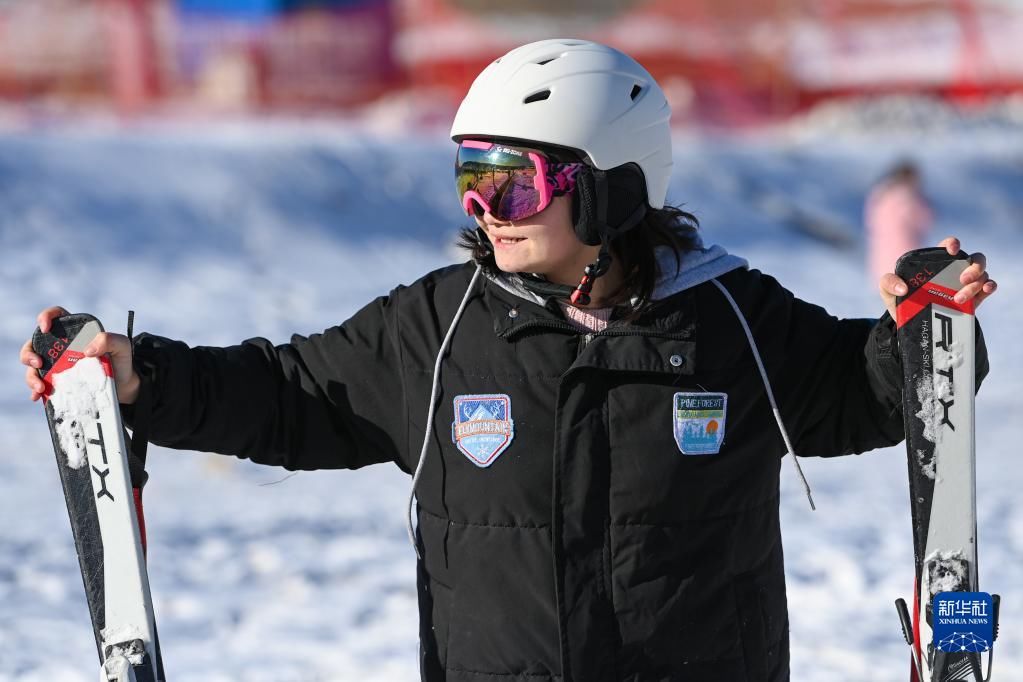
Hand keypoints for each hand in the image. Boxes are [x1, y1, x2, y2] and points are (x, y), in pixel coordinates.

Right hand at [21, 306, 140, 403]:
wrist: (124, 386)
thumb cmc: (122, 361)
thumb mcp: (122, 346)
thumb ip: (109, 340)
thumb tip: (87, 350)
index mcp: (76, 332)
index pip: (56, 316)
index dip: (46, 317)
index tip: (45, 328)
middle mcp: (62, 347)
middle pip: (34, 344)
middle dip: (28, 353)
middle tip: (37, 363)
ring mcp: (58, 365)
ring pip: (34, 367)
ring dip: (31, 376)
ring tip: (41, 388)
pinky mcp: (58, 381)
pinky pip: (40, 385)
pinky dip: (36, 391)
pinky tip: (38, 396)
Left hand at [879, 236, 996, 319]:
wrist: (910, 322)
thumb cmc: (900, 299)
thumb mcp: (887, 290)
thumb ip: (889, 282)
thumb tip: (902, 288)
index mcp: (936, 262)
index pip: (949, 246)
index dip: (953, 244)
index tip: (952, 250)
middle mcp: (955, 269)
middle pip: (975, 259)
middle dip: (974, 267)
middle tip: (962, 279)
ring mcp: (966, 283)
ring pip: (982, 275)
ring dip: (975, 284)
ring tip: (958, 299)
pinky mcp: (973, 298)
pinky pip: (988, 288)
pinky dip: (990, 287)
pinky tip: (986, 290)